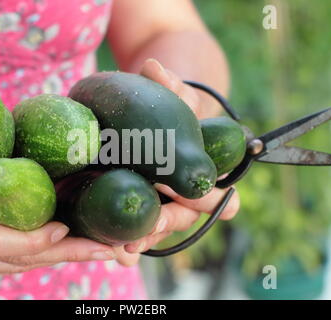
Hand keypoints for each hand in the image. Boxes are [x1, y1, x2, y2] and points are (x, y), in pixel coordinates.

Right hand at [0, 75, 116, 273]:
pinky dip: (38, 257)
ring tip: (100, 249)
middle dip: (62, 255)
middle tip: (106, 247)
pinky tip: (67, 247)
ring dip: (58, 259)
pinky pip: (5, 262)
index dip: (28, 239)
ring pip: (13, 266)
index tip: (62, 227)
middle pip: (14, 260)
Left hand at [123, 59, 239, 253]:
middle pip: (180, 216)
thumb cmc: (174, 109)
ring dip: (141, 239)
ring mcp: (160, 201)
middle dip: (163, 224)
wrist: (155, 118)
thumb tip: (152, 67)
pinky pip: (133, 224)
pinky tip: (114, 252)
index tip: (217, 209)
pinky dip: (124, 237)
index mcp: (202, 172)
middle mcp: (184, 193)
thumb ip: (171, 86)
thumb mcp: (176, 96)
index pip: (216, 193)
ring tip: (124, 252)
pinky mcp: (137, 203)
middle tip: (146, 233)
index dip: (212, 200)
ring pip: (155, 226)